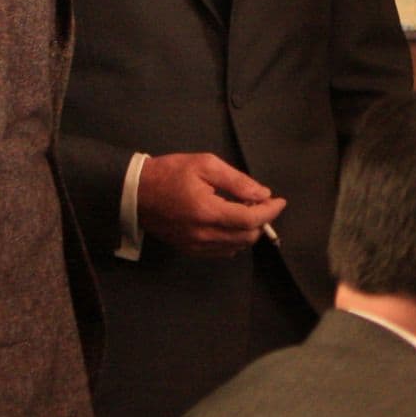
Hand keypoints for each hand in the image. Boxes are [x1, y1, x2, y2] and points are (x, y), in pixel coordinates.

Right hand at [138, 153, 285, 256]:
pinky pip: (221, 252)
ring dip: (248, 231)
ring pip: (236, 247)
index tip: (280, 201)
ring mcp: (195, 245)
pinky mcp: (189, 249)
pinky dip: (234, 240)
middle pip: (246, 237)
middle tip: (261, 202)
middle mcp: (203, 234)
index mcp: (207, 211)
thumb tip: (262, 194)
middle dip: (261, 221)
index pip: (250, 219)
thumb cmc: (169, 173)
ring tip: (245, 210)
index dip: (270, 212)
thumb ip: (237, 181)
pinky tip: (232, 224)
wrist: (135, 192)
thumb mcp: (205, 165)